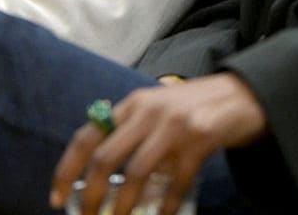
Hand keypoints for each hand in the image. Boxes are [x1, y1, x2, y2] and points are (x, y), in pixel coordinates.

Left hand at [50, 73, 267, 214]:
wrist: (239, 94)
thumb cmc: (189, 109)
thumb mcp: (153, 111)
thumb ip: (129, 132)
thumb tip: (99, 174)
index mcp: (129, 105)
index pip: (85, 137)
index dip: (67, 169)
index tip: (57, 197)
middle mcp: (146, 112)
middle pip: (105, 158)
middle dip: (92, 195)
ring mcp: (172, 125)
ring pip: (137, 173)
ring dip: (124, 205)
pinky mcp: (199, 139)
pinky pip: (177, 181)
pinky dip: (167, 205)